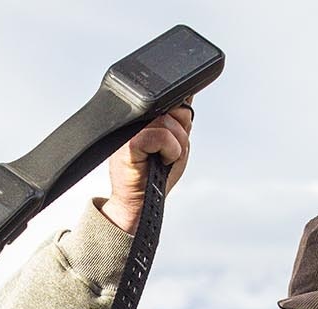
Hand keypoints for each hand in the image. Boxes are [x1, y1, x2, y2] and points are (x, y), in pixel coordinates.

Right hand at [101, 101, 193, 234]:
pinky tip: (159, 161)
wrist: (139, 202)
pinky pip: (160, 136)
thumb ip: (180, 120)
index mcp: (146, 116)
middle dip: (180, 134)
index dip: (181, 120)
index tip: (173, 141)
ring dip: (174, 146)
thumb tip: (189, 97)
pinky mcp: (128, 142)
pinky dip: (168, 151)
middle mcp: (136, 119)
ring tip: (161, 158)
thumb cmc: (156, 177)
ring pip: (169, 122)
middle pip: (175, 109)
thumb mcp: (176, 143)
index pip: (174, 100)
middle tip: (166, 152)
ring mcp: (130, 129)